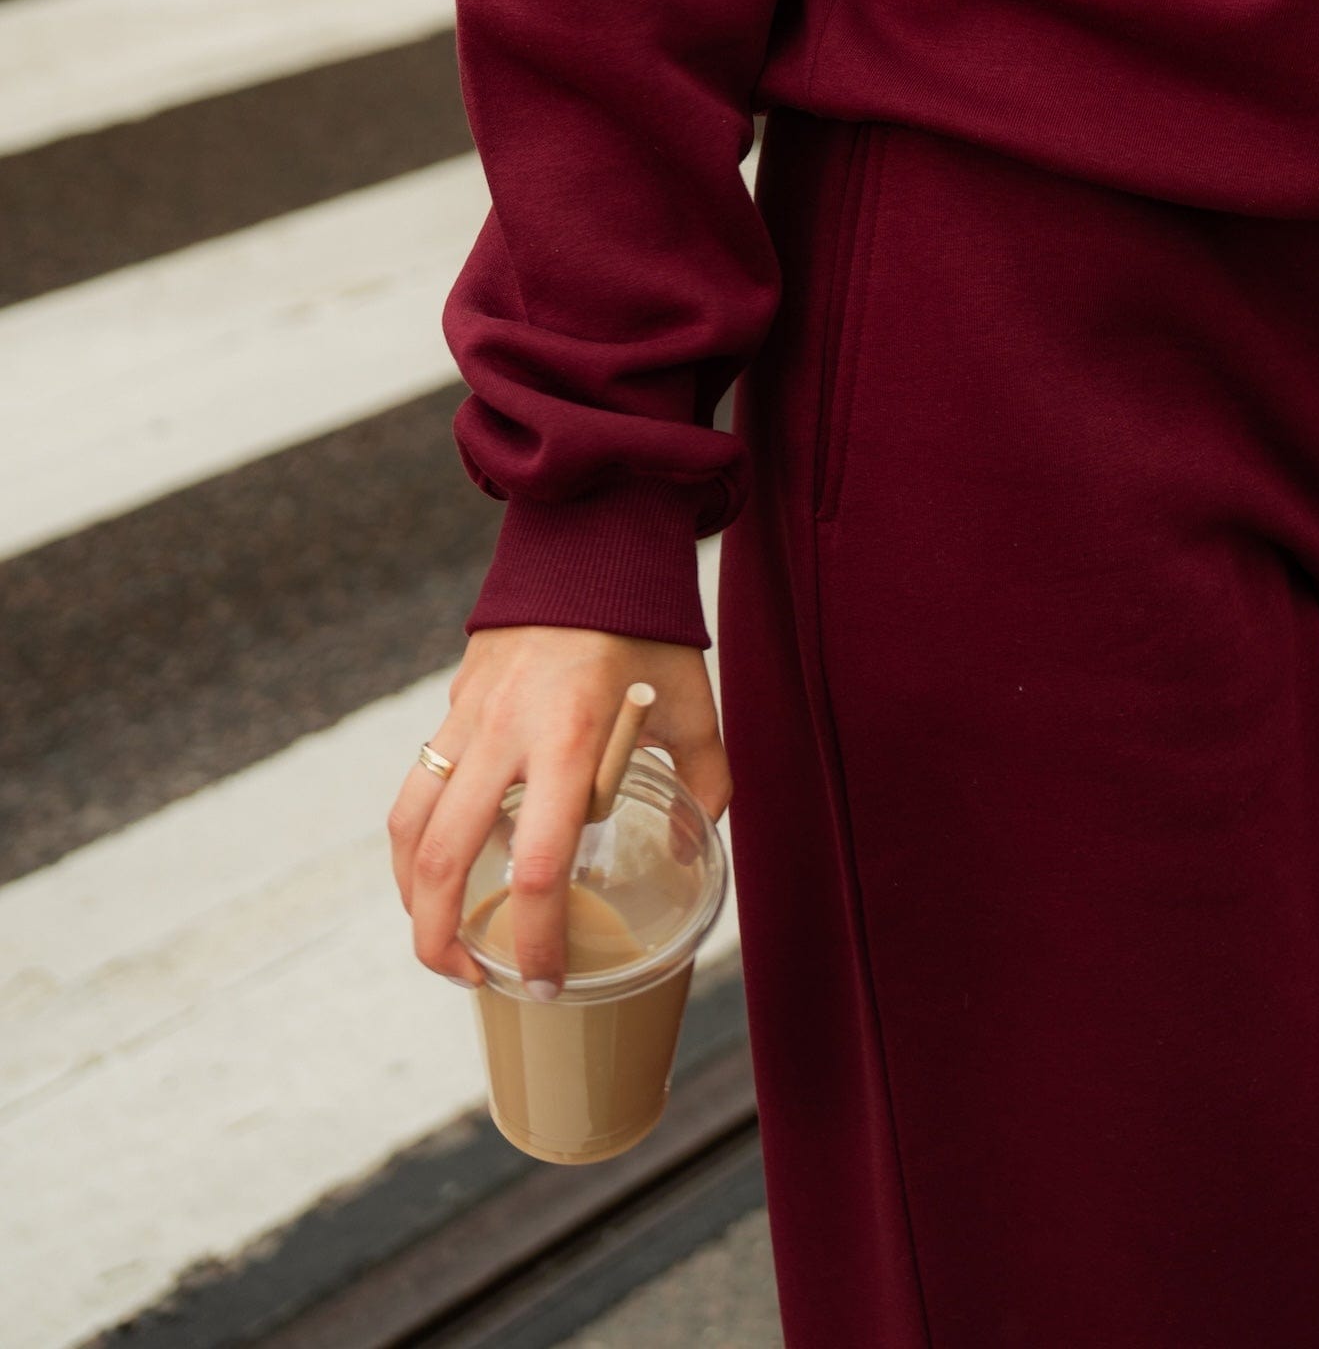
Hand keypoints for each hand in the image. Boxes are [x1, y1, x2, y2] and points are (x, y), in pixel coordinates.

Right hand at [388, 628, 726, 994]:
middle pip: (446, 860)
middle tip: (481, 983)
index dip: (536, 937)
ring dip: (413, 901)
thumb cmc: (646, 624)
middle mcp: (505, 731)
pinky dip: (412, 847)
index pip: (539, 862)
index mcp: (571, 735)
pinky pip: (414, 791)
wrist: (588, 539)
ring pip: (411, 829)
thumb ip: (703, 775)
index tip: (546, 981)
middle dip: (445, 941)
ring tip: (445, 946)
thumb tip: (702, 847)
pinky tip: (433, 879)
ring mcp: (467, 717)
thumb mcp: (691, 698)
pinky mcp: (450, 707)